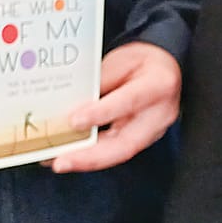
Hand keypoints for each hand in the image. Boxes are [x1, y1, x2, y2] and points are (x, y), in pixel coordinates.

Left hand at [51, 42, 180, 173]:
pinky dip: (93, 156)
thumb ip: (99, 83)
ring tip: (60, 161)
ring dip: (87, 160)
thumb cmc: (142, 61)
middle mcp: (161, 113)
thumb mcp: (120, 61)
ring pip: (120, 152)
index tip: (74, 121)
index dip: (101, 113)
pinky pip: (116, 151)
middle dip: (91, 156)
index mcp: (159, 84)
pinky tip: (71, 156)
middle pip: (127, 143)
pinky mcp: (143, 140)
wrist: (161, 67)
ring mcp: (154, 131)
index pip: (129, 102)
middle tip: (62, 161)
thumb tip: (73, 107)